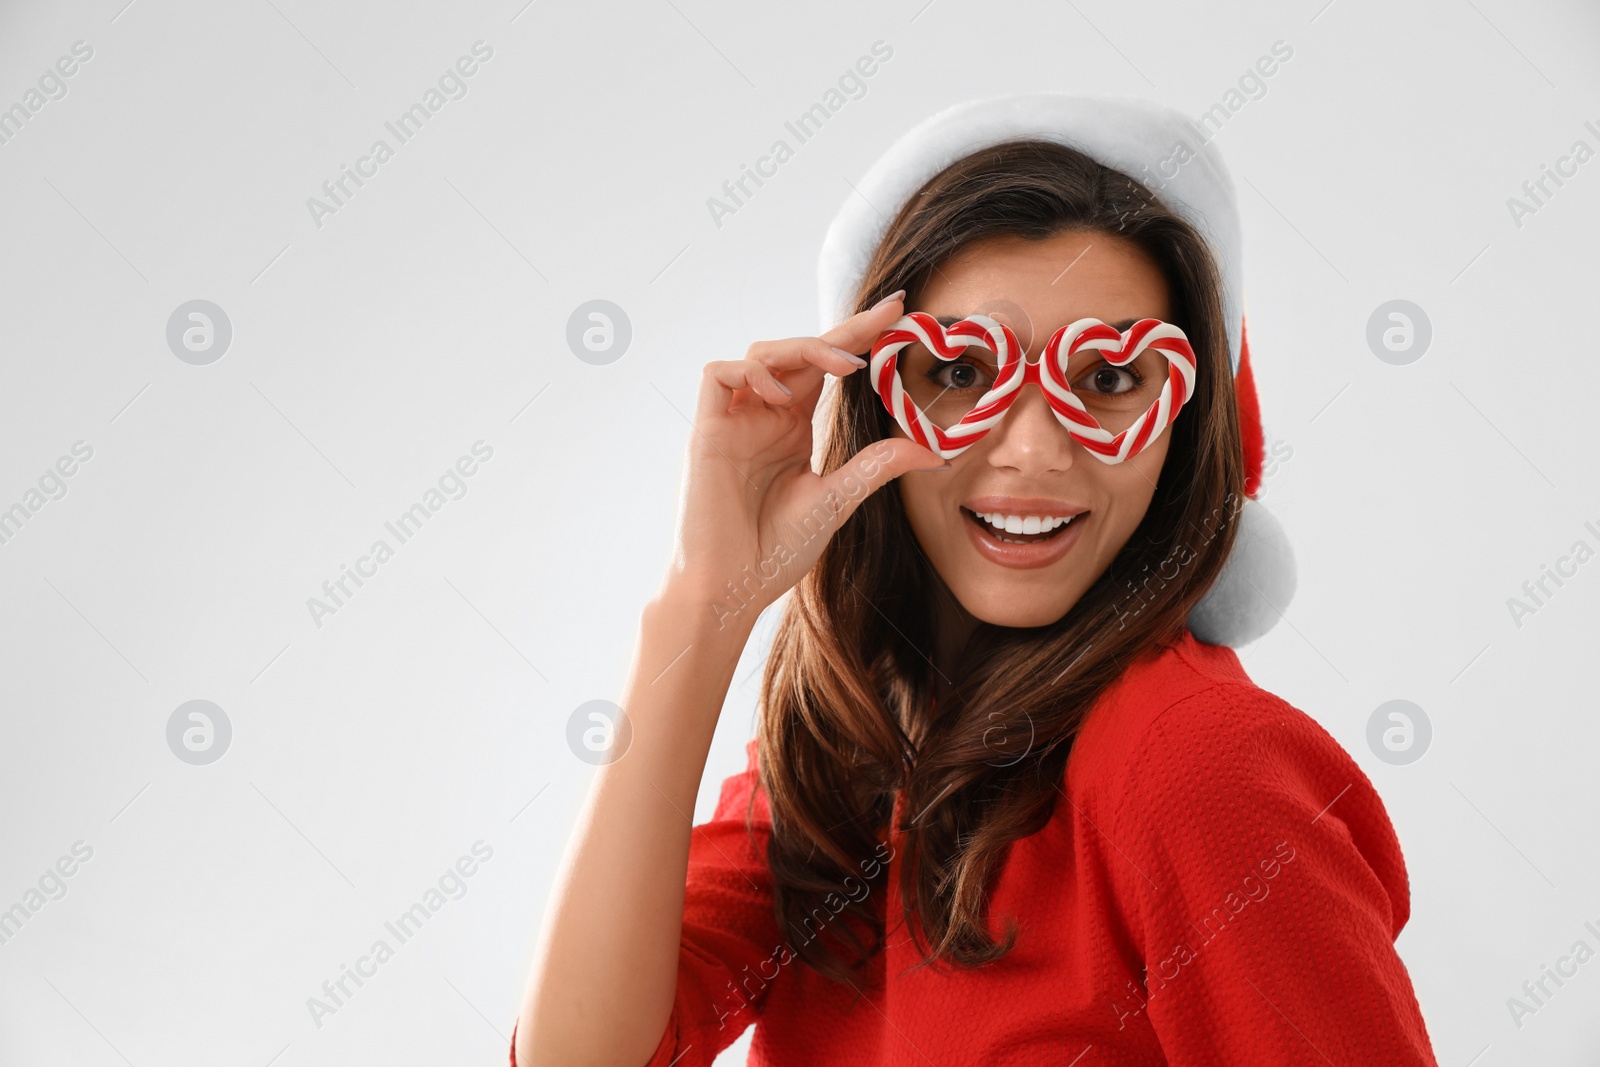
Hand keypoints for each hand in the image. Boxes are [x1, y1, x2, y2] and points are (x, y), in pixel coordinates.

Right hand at [663, 292, 945, 628]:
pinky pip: (718, 375)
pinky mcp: (707, 432)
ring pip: (760, 353)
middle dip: (844, 330)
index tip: (900, 313)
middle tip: (889, 314)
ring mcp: (734, 421)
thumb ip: (876, 467)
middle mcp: (763, 416)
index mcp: (792, 427)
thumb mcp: (837, 501)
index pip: (827, 368)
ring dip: (803, 349)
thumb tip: (930, 448)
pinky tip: (781, 393)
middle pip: (800, 351)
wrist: (731, 588)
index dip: (859, 337)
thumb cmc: (774, 551)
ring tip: (843, 366)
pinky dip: (751, 373)